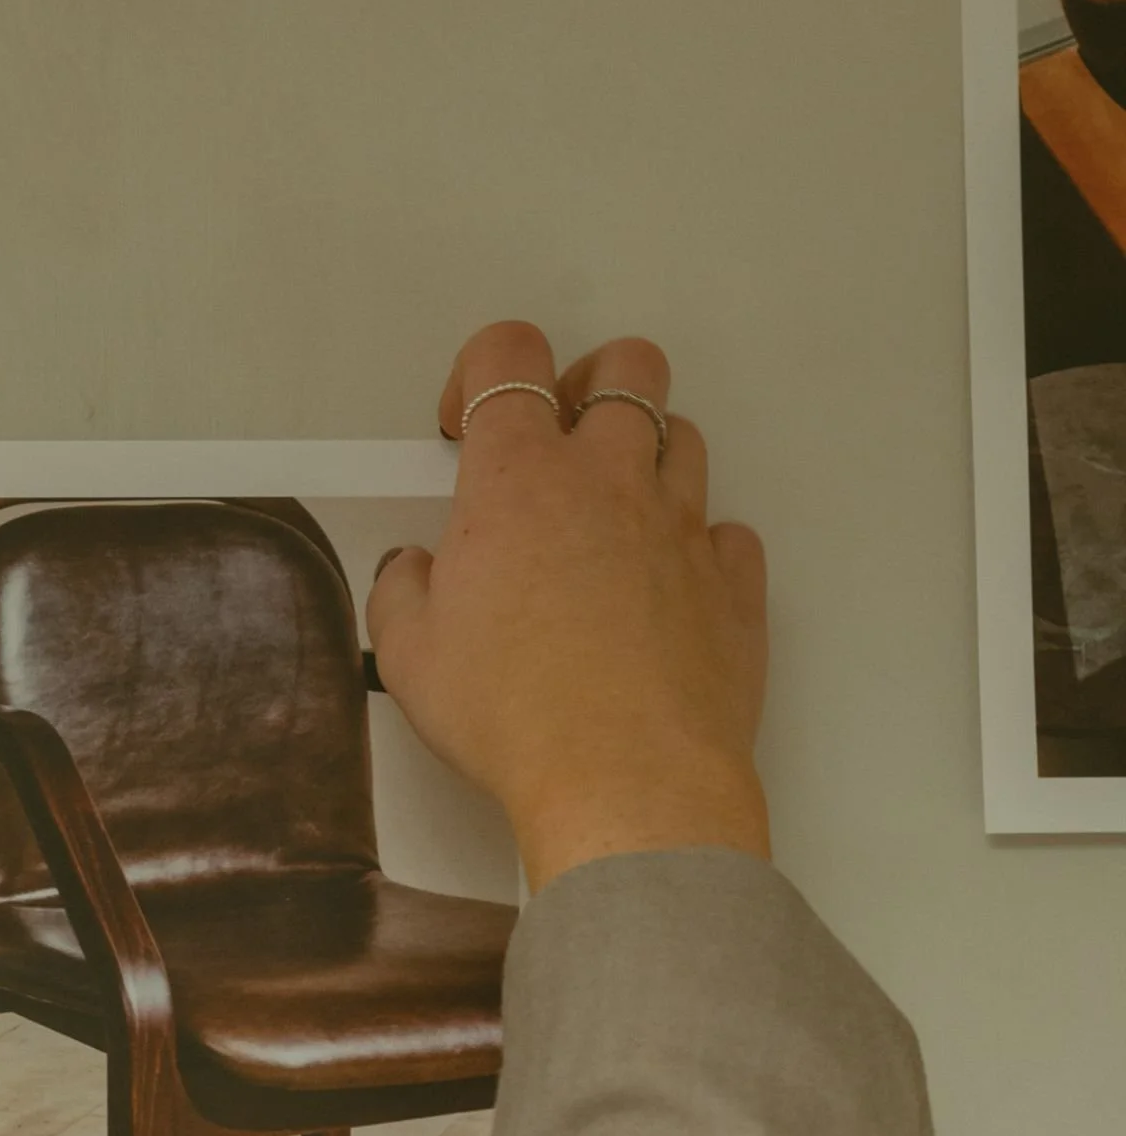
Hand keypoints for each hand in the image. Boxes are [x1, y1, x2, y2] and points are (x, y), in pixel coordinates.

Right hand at [367, 321, 769, 890]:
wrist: (624, 780)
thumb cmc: (517, 716)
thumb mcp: (409, 657)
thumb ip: (403, 591)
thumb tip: (413, 573)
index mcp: (519, 480)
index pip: (507, 356)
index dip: (483, 371)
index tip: (468, 426)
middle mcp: (609, 482)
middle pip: (625, 366)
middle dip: (589, 382)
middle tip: (558, 440)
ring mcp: (682, 529)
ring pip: (685, 436)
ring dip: (647, 457)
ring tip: (609, 517)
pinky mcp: (733, 587)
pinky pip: (729, 533)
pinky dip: (701, 544)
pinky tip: (665, 587)